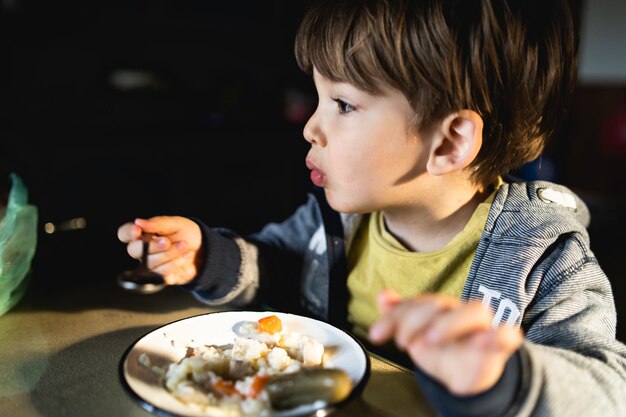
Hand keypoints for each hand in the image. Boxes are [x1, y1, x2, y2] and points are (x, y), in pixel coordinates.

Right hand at [117, 216, 202, 284]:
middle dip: (152, 246)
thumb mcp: (176, 223)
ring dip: (169, 255)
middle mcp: (143, 251)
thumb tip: (138, 222)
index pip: (124, 234)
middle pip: (134, 250)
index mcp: (143, 234)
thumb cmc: (187, 234)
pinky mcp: (160, 277)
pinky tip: (184, 258)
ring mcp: (150, 265)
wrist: (204, 251)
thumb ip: (158, 223)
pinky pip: (161, 276)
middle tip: (168, 241)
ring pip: (149, 264)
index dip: (127, 233)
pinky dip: (175, 265)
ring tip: (184, 247)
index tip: (138, 231)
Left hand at [368, 289, 522, 394]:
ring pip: (475, 312)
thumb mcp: (415, 334)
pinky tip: (481, 341)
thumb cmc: (441, 347)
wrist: (466, 373)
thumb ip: (398, 315)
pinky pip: (507, 335)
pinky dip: (499, 335)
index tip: (377, 334)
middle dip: (416, 320)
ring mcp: (480, 327)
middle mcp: (458, 312)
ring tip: (431, 339)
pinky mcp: (499, 346)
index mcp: (439, 307)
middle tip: (402, 340)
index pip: (417, 302)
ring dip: (451, 323)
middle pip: (441, 304)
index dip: (395, 316)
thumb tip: (382, 296)